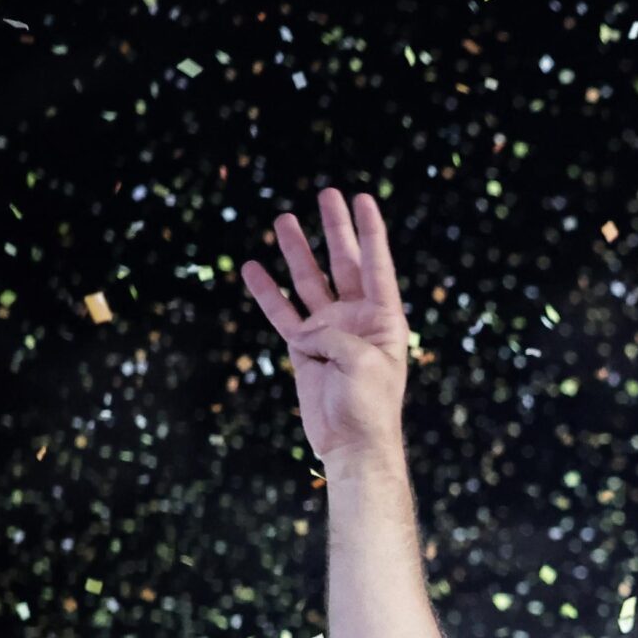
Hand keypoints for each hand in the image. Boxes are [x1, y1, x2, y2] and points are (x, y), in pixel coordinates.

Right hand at [239, 186, 409, 465]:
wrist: (351, 443)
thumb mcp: (361, 364)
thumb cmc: (369, 405)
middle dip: (335, 230)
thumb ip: (334, 337)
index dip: (370, 231)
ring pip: (310, 282)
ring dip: (296, 252)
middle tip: (327, 194)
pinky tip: (252, 268)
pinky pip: (283, 313)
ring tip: (283, 219)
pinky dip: (267, 292)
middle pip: (343, 264)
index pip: (377, 265)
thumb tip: (306, 334)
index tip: (362, 198)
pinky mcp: (305, 347)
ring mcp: (330, 330)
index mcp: (385, 319)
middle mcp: (358, 319)